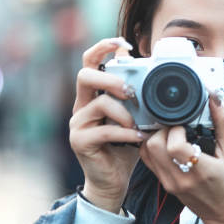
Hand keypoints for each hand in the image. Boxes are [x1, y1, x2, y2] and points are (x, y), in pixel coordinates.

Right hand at [69, 38, 146, 212]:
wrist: (113, 180)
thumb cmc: (124, 145)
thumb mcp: (134, 115)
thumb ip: (135, 93)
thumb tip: (146, 68)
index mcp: (92, 94)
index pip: (89, 61)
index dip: (102, 47)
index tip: (123, 43)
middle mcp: (81, 105)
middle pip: (85, 75)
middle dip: (111, 78)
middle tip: (130, 90)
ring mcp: (78, 123)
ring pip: (98, 103)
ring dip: (124, 111)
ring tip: (139, 123)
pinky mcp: (80, 141)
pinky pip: (104, 130)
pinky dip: (125, 132)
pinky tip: (138, 136)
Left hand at [139, 95, 223, 223]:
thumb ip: (223, 124)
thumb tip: (214, 98)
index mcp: (200, 171)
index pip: (174, 146)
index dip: (176, 129)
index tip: (186, 123)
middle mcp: (180, 178)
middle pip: (153, 146)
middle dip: (163, 129)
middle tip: (178, 125)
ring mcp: (169, 183)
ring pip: (146, 152)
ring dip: (156, 137)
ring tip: (174, 133)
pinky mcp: (165, 185)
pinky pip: (149, 161)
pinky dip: (154, 148)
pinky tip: (169, 143)